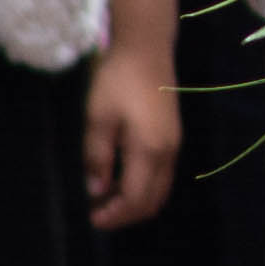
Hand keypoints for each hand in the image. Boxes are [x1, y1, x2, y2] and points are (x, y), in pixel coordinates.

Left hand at [84, 31, 184, 228]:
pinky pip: (161, 175)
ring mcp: (173, 144)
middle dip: (126, 214)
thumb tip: (96, 191)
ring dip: (135, 201)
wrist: (146, 47)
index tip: (91, 218)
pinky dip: (142, 187)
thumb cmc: (118, 80)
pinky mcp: (171, 136)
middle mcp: (168, 152)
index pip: (136, 198)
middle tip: (97, 213)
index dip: (115, 215)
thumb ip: (97, 157)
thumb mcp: (98, 118)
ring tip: (106, 199)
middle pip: (153, 200)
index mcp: (149, 150)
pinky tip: (120, 178)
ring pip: (160, 189)